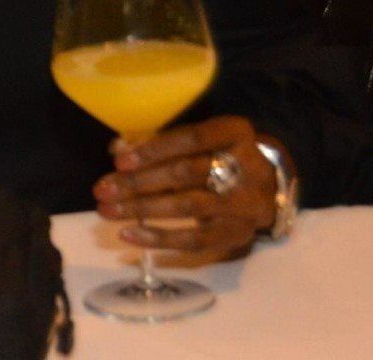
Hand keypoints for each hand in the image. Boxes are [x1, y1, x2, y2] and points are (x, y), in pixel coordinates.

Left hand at [93, 116, 280, 256]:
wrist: (270, 187)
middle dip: (139, 182)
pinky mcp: (239, 233)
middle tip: (103, 189)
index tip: (119, 160)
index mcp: (236, 133)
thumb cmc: (220, 155)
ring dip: (142, 209)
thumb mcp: (199, 140)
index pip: (193, 138)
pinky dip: (159, 238)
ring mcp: (246, 203)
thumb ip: (159, 143)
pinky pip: (195, 240)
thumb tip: (116, 151)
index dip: (154, 149)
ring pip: (189, 206)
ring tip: (107, 210)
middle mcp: (249, 167)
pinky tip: (128, 235)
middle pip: (187, 173)